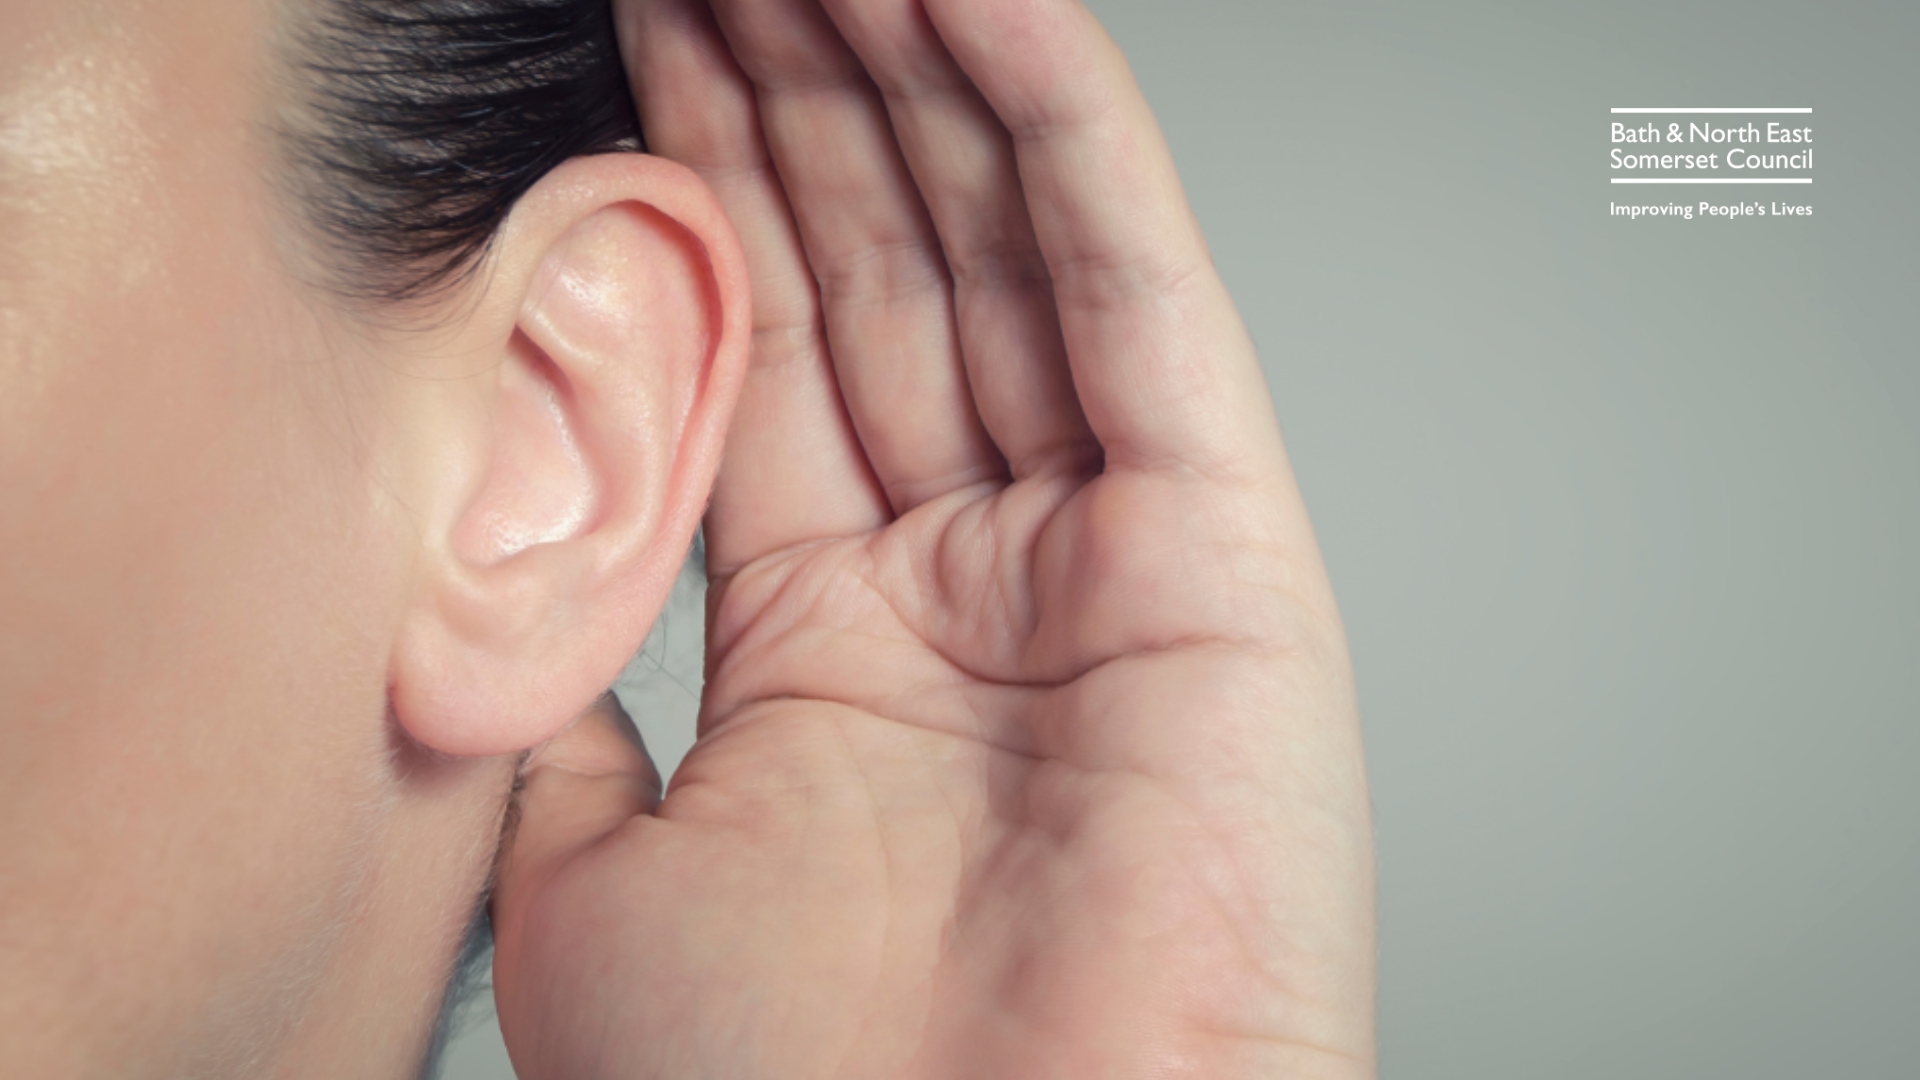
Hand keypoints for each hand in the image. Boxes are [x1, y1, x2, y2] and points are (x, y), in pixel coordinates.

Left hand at [490, 0, 1374, 1075]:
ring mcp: (1103, 548)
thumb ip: (579, 699)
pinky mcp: (1220, 548)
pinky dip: (1068, 133)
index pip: (765, 349)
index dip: (701, 181)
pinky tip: (988, 5)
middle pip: (880, 267)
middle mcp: (975, 575)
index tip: (644, 34)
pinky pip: (1137, 295)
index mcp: (836, 641)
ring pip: (1004, 247)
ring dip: (917, 67)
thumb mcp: (598, 875)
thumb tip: (515, 584)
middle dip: (801, 83)